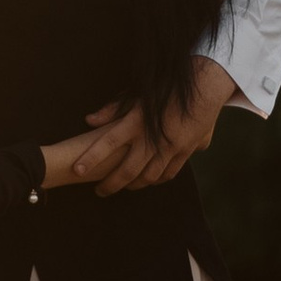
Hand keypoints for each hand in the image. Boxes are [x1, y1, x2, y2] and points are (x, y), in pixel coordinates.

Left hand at [73, 61, 235, 195]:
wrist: (204, 88)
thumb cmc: (166, 88)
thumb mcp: (137, 94)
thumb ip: (112, 109)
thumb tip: (89, 121)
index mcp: (137, 121)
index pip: (107, 143)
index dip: (91, 158)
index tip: (77, 170)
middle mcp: (152, 138)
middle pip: (127, 170)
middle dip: (110, 184)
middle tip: (99, 192)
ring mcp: (170, 148)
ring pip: (147, 177)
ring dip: (132, 186)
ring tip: (122, 188)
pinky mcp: (184, 152)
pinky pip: (167, 174)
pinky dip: (155, 180)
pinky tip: (147, 181)